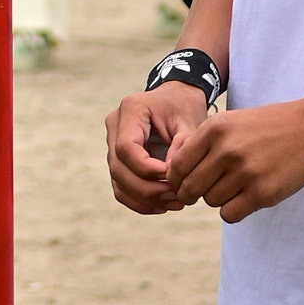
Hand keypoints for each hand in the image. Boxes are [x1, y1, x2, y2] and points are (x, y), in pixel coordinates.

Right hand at [105, 78, 208, 211]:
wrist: (178, 100)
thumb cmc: (185, 109)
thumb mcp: (190, 122)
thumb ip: (183, 145)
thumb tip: (171, 174)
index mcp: (130, 109)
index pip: (126, 148)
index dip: (148, 170)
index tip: (175, 178)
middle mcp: (115, 124)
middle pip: (119, 168)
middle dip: (148, 190)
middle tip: (178, 196)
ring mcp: (113, 142)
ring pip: (118, 181)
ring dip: (145, 199)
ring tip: (175, 202)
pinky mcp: (118, 159)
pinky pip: (122, 187)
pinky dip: (141, 202)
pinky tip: (164, 204)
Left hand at [165, 99, 303, 221]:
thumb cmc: (269, 125)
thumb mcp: (232, 121)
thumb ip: (206, 142)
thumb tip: (179, 172)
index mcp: (214, 129)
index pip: (179, 164)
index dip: (175, 179)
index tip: (180, 184)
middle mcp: (225, 150)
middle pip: (191, 187)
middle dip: (190, 194)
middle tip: (198, 195)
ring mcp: (244, 172)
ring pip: (211, 201)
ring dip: (217, 199)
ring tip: (232, 188)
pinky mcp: (262, 193)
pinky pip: (230, 214)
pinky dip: (232, 211)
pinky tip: (243, 200)